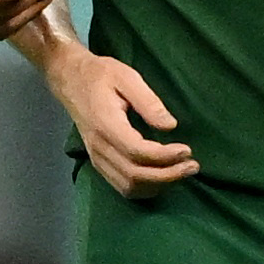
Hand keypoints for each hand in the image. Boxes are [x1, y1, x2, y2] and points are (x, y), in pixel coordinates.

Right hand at [45, 49, 198, 196]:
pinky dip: (144, 188)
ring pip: (128, 186)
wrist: (70, 80)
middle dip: (168, 175)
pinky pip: (121, 186)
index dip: (165, 156)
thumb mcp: (127, 77)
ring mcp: (96, 158)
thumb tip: (171, 126)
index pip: (137, 152)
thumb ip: (149, 102)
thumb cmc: (100, 75)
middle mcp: (99, 147)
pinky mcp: (98, 162)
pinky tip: (162, 178)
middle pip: (134, 175)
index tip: (187, 150)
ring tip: (182, 172)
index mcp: (106, 124)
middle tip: (193, 165)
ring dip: (158, 185)